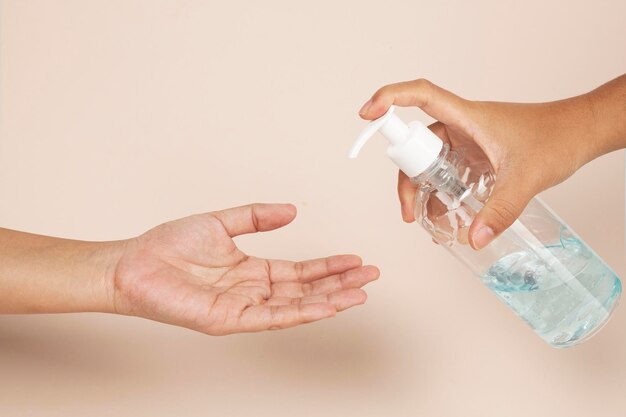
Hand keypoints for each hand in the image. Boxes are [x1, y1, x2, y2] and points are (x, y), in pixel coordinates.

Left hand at [110, 203, 378, 334]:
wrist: (134, 263)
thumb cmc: (170, 246)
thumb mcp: (221, 222)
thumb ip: (257, 217)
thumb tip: (292, 210)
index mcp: (252, 271)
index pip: (300, 272)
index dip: (329, 266)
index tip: (355, 260)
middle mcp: (252, 292)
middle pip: (306, 290)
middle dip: (340, 284)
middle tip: (371, 277)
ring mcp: (243, 308)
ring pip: (295, 306)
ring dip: (330, 299)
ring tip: (360, 293)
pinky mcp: (229, 320)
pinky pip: (272, 318)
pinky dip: (302, 313)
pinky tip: (327, 306)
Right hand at [358, 76, 625, 248]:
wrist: (582, 133)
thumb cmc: (557, 138)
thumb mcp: (526, 178)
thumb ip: (499, 211)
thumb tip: (472, 240)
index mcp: (467, 118)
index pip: (419, 96)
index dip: (388, 99)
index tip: (366, 115)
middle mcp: (461, 127)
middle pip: (417, 146)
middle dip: (407, 181)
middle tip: (410, 213)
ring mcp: (467, 142)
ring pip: (431, 164)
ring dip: (425, 192)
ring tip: (429, 223)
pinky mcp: (476, 156)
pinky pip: (448, 173)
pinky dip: (444, 195)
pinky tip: (450, 220)